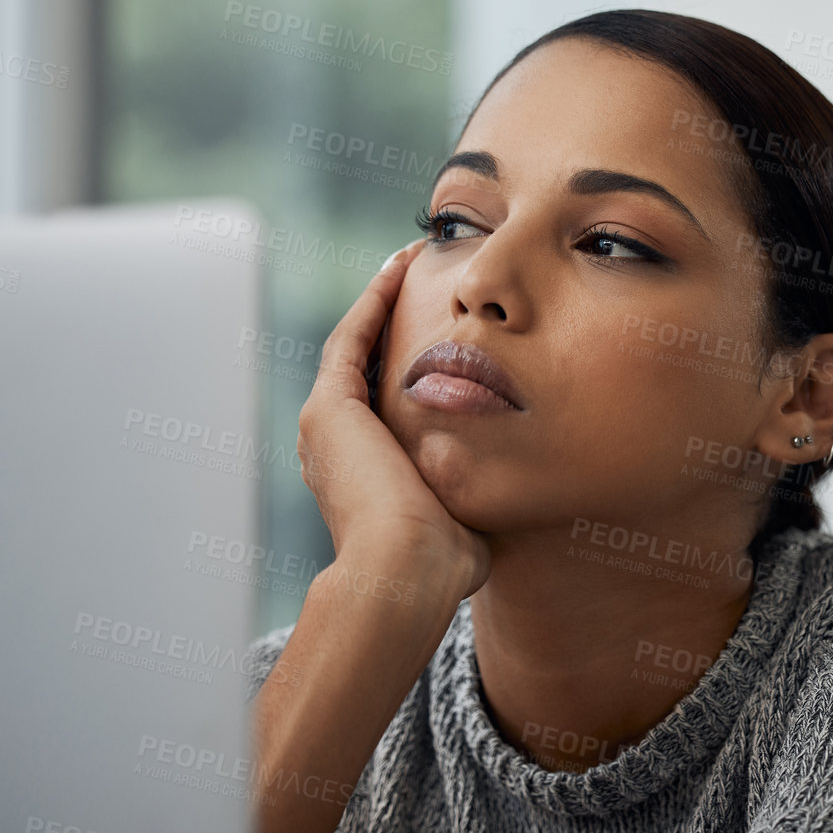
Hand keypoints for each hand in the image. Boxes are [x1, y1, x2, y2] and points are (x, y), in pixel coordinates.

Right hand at [296, 238, 490, 611]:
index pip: (384, 403)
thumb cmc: (442, 565)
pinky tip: (398, 268)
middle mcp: (334, 446)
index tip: (439, 331)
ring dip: (380, 299)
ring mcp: (325, 425)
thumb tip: (507, 504)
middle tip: (420, 278)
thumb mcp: (462, 523)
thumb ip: (473, 503)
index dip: (407, 363)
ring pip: (352, 344)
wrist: (406, 573)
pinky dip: (372, 300)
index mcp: (363, 473)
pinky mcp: (328, 408)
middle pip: (364, 366)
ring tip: (409, 260)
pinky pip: (350, 338)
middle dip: (390, 320)